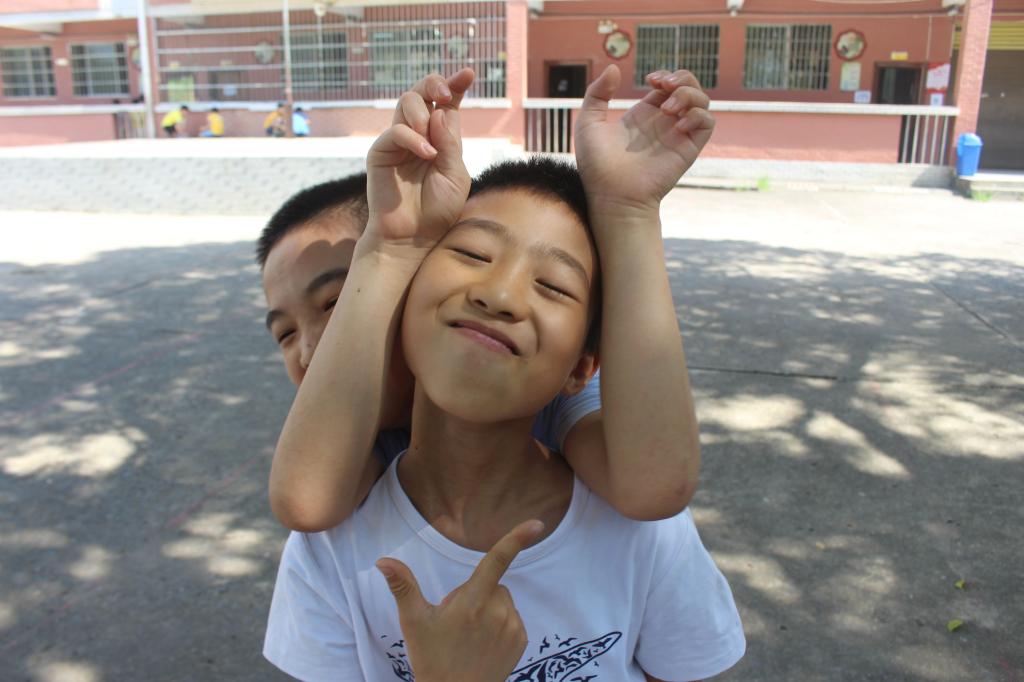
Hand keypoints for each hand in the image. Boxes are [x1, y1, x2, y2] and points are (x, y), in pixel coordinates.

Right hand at [365, 69, 474, 248]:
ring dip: (423, 113)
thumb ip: (450, 144)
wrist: (413, 237)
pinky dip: (414, 138)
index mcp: (440, 137)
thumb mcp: (455, 175)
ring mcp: (398, 141)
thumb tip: (441, 112)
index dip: (455, 84)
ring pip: (407, 102)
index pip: (447, 103)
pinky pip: (396, 131)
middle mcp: (418, 134)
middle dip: (435, 84)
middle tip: (446, 95)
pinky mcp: (381, 152)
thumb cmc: (437, 210)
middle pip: (422, 91)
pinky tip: (427, 154)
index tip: (468, 72)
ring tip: (433, 144)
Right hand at [376, 520, 543, 681]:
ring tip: (469, 635)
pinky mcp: (521, 641)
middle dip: (477, 593)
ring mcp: (512, 627)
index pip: (496, 561)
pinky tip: (483, 643)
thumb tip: (382, 560)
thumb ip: (403, 586)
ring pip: (503, 601)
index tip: (536, 524)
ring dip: (489, 609)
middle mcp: (497, 612)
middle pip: (493, 584)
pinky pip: (512, 618)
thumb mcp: (414, 622)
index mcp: (472, 602)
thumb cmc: (431, 658)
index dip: (516, 539)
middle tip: (456, 621)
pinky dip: (500, 624)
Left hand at [574, 65, 714, 213]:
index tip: (650, 80)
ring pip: (702, 102)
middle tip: (664, 86)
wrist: (612, 196)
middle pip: (689, 87)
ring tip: (667, 108)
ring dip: (690, 95)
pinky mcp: (688, 149)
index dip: (665, 75)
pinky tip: (676, 125)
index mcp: (644, 115)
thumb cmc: (596, 166)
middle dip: (682, 78)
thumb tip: (615, 68)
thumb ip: (597, 93)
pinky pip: (707, 123)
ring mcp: (677, 135)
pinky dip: (697, 116)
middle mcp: (664, 123)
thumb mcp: (588, 123)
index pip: (667, 85)